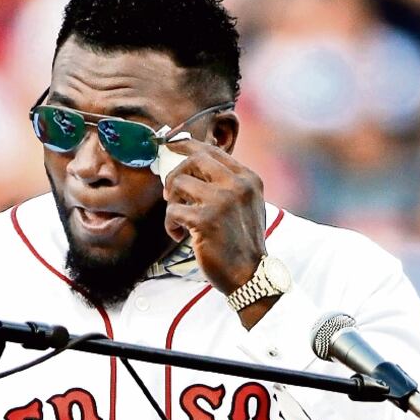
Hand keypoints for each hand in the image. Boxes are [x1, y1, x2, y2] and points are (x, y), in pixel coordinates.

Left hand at [162, 139, 266, 297]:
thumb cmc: (241, 241)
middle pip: (194, 159)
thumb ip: (226, 183)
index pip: (212, 150)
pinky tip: (180, 235)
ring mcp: (222, 201)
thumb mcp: (244, 205)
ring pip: (178, 183)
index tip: (170, 144)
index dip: (186, 145)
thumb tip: (192, 164)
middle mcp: (237, 185)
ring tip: (179, 219)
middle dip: (174, 173)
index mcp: (248, 179)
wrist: (249, 275)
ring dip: (171, 202)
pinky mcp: (205, 220)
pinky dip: (170, 224)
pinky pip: (173, 210)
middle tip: (170, 193)